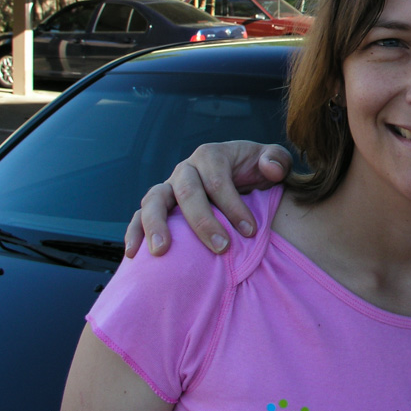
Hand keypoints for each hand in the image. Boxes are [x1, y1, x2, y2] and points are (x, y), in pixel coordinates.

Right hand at [124, 141, 292, 257]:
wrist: (241, 179)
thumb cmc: (257, 172)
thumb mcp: (274, 161)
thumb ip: (277, 160)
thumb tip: (270, 169)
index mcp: (211, 155)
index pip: (218, 180)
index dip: (234, 206)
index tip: (251, 231)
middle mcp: (186, 169)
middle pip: (186, 190)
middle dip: (202, 221)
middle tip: (221, 247)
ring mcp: (168, 187)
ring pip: (154, 200)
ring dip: (155, 225)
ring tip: (161, 252)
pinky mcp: (158, 207)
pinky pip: (138, 216)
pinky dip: (133, 233)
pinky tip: (133, 255)